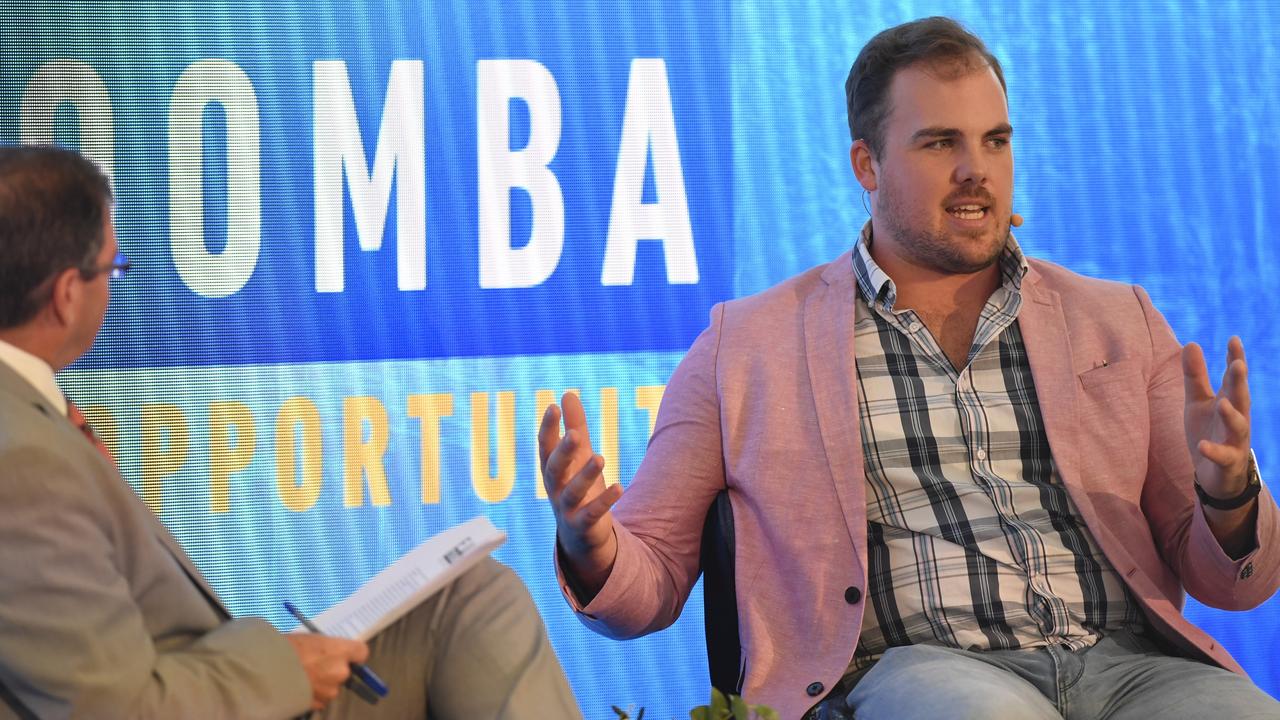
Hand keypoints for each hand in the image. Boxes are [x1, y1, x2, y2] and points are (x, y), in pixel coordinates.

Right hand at [284, 633, 368, 710]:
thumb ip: (326, 648)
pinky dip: (311, 695)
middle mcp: (341, 672)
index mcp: (341, 651)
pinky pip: (319, 699)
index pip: (361, 652)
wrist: (267, 671)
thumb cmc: (287, 649)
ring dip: (321, 685)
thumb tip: (327, 653)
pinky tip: (296, 688)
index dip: (353, 654)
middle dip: (332, 671)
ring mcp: (330, 691)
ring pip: (331, 688)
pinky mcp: (318, 704)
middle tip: (313, 667)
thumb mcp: (310, 640)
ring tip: (300, 678)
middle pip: (344, 672)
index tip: (345, 654)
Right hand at [539, 392, 622, 597]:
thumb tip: (567, 393)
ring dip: (585, 475)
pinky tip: (619, 487)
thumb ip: (574, 426)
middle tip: (575, 434)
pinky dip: (605, 502)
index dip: (548, 428)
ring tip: (600, 458)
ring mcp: (567, 509)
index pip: (545, 447)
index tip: (553, 406)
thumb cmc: (577, 488)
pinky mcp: (583, 526)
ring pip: (572, 492)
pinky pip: (592, 514)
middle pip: (553, 469)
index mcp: (552, 470)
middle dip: (563, 452)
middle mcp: (555, 489)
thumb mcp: (577, 457)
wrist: (580, 537)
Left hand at [1182, 337, 1251, 499]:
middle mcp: (1236, 418)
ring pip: (1238, 426)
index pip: (1233, 377)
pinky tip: (1203, 445)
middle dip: (1240, 382)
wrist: (1215, 473)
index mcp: (1228, 401)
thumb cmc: (1209, 431)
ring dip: (1231, 415)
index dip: (1235, 359)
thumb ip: (1195, 376)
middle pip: (1240, 398)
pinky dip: (1213, 450)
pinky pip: (1222, 456)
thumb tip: (1191, 342)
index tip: (1234, 339)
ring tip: (1222, 403)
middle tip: (1238, 365)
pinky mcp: (1228, 461)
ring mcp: (1235, 440)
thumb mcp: (1197, 401)